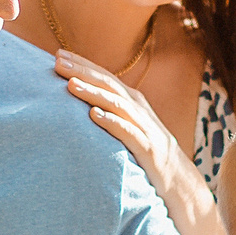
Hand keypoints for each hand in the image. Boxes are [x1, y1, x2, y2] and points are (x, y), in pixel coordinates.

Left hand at [53, 48, 198, 198]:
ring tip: (71, 84)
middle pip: (108, 85)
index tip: (57, 54)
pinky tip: (94, 115)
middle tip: (57, 62)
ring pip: (116, 104)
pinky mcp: (147, 148)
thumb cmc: (146, 151)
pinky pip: (127, 132)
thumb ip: (110, 112)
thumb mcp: (129, 126)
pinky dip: (111, 121)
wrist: (178, 180)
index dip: (82, 64)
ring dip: (93, 93)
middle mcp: (138, 109)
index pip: (104, 77)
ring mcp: (144, 127)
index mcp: (132, 102)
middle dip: (83, 71)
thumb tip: (79, 102)